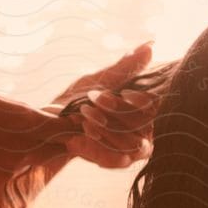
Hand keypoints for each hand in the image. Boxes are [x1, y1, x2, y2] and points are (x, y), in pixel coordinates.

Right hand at [0, 90, 75, 190]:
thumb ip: (18, 110)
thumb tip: (48, 115)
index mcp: (18, 121)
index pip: (61, 127)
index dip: (73, 125)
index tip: (81, 119)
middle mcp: (17, 148)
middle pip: (53, 147)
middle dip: (60, 139)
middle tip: (64, 128)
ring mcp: (5, 169)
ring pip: (32, 157)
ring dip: (33, 147)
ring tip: (16, 133)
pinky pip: (11, 168)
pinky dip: (9, 158)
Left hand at [46, 42, 158, 170]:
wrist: (51, 125)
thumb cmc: (78, 99)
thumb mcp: (100, 80)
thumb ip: (125, 68)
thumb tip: (149, 46)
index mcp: (144, 107)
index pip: (156, 106)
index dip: (143, 102)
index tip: (125, 94)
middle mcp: (145, 128)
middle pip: (146, 127)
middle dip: (118, 113)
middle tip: (92, 100)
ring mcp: (132, 148)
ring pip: (133, 146)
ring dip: (106, 131)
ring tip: (83, 117)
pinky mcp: (115, 161)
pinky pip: (116, 161)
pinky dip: (97, 150)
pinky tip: (76, 140)